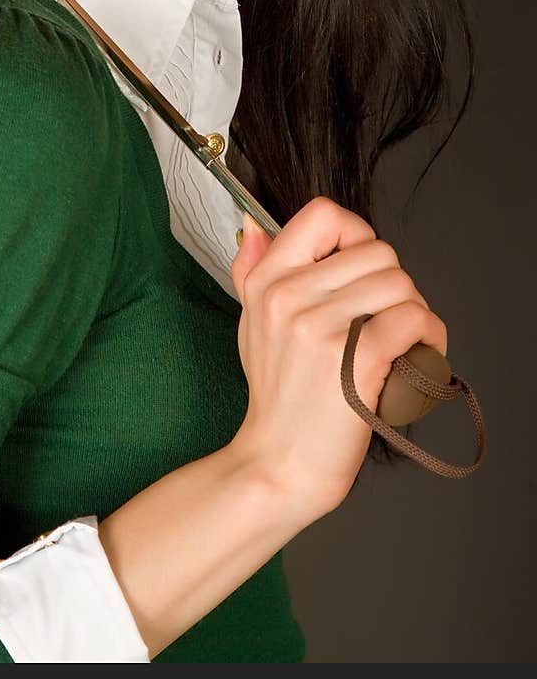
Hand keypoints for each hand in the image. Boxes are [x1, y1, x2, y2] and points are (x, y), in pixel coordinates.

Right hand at [228, 196, 447, 515]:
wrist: (279, 464)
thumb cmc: (276, 397)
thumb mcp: (250, 324)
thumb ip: (251, 270)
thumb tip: (254, 225)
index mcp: (266, 281)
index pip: (322, 214)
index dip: (354, 234)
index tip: (360, 268)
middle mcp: (289, 296)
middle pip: (377, 251)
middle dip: (393, 284)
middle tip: (385, 319)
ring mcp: (321, 326)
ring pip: (401, 282)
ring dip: (414, 313)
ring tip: (402, 343)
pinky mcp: (357, 357)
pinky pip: (414, 317)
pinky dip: (428, 338)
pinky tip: (415, 358)